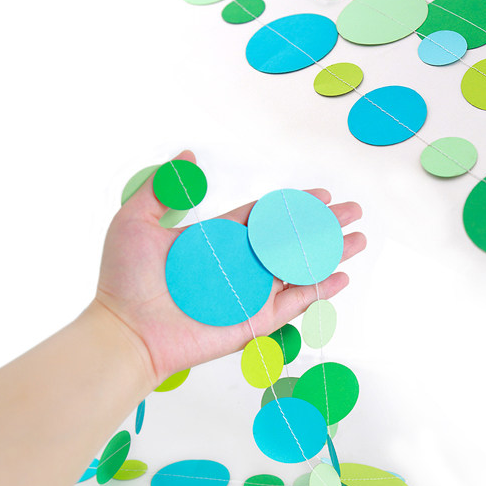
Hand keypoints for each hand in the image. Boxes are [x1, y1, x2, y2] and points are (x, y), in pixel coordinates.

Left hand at [94, 151, 365, 388]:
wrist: (125, 330)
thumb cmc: (126, 279)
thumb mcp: (137, 221)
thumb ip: (163, 188)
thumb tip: (187, 155)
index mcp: (219, 240)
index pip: (266, 218)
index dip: (295, 206)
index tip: (322, 195)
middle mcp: (241, 265)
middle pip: (292, 240)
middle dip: (325, 226)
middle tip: (354, 211)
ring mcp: (251, 294)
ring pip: (301, 269)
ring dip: (332, 253)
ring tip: (360, 239)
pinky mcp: (256, 321)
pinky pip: (295, 304)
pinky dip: (320, 290)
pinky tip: (342, 276)